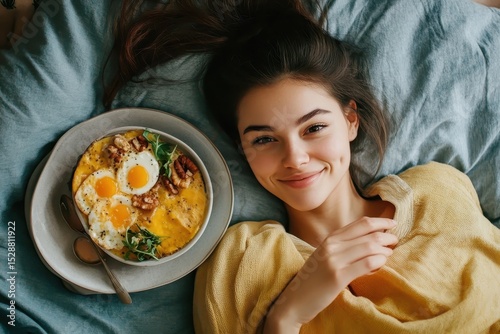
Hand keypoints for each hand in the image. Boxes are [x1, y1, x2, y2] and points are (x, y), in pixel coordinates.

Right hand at [263, 217, 397, 332]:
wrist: (294, 301)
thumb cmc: (313, 280)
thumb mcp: (325, 257)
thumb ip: (342, 247)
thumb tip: (369, 241)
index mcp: (329, 239)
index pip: (360, 224)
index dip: (379, 222)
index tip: (392, 224)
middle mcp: (331, 246)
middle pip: (367, 233)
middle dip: (386, 235)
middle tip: (395, 241)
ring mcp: (334, 260)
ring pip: (369, 246)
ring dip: (385, 249)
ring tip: (390, 253)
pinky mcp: (338, 276)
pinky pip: (367, 263)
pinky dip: (379, 261)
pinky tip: (382, 264)